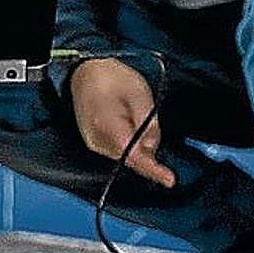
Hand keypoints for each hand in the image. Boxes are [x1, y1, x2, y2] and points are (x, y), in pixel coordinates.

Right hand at [69, 58, 174, 187]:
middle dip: (147, 147)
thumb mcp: (139, 93)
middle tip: (147, 118)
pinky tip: (126, 123)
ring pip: (125, 156)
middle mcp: (97, 139)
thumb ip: (149, 123)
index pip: (132, 155)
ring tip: (131, 114)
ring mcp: (94, 143)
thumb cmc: (110, 79)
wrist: (85, 73)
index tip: (168, 179)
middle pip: (131, 158)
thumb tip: (151, 147)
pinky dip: (129, 143)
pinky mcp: (94, 144)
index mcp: (107, 124)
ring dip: (138, 144)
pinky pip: (118, 151)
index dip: (152, 169)